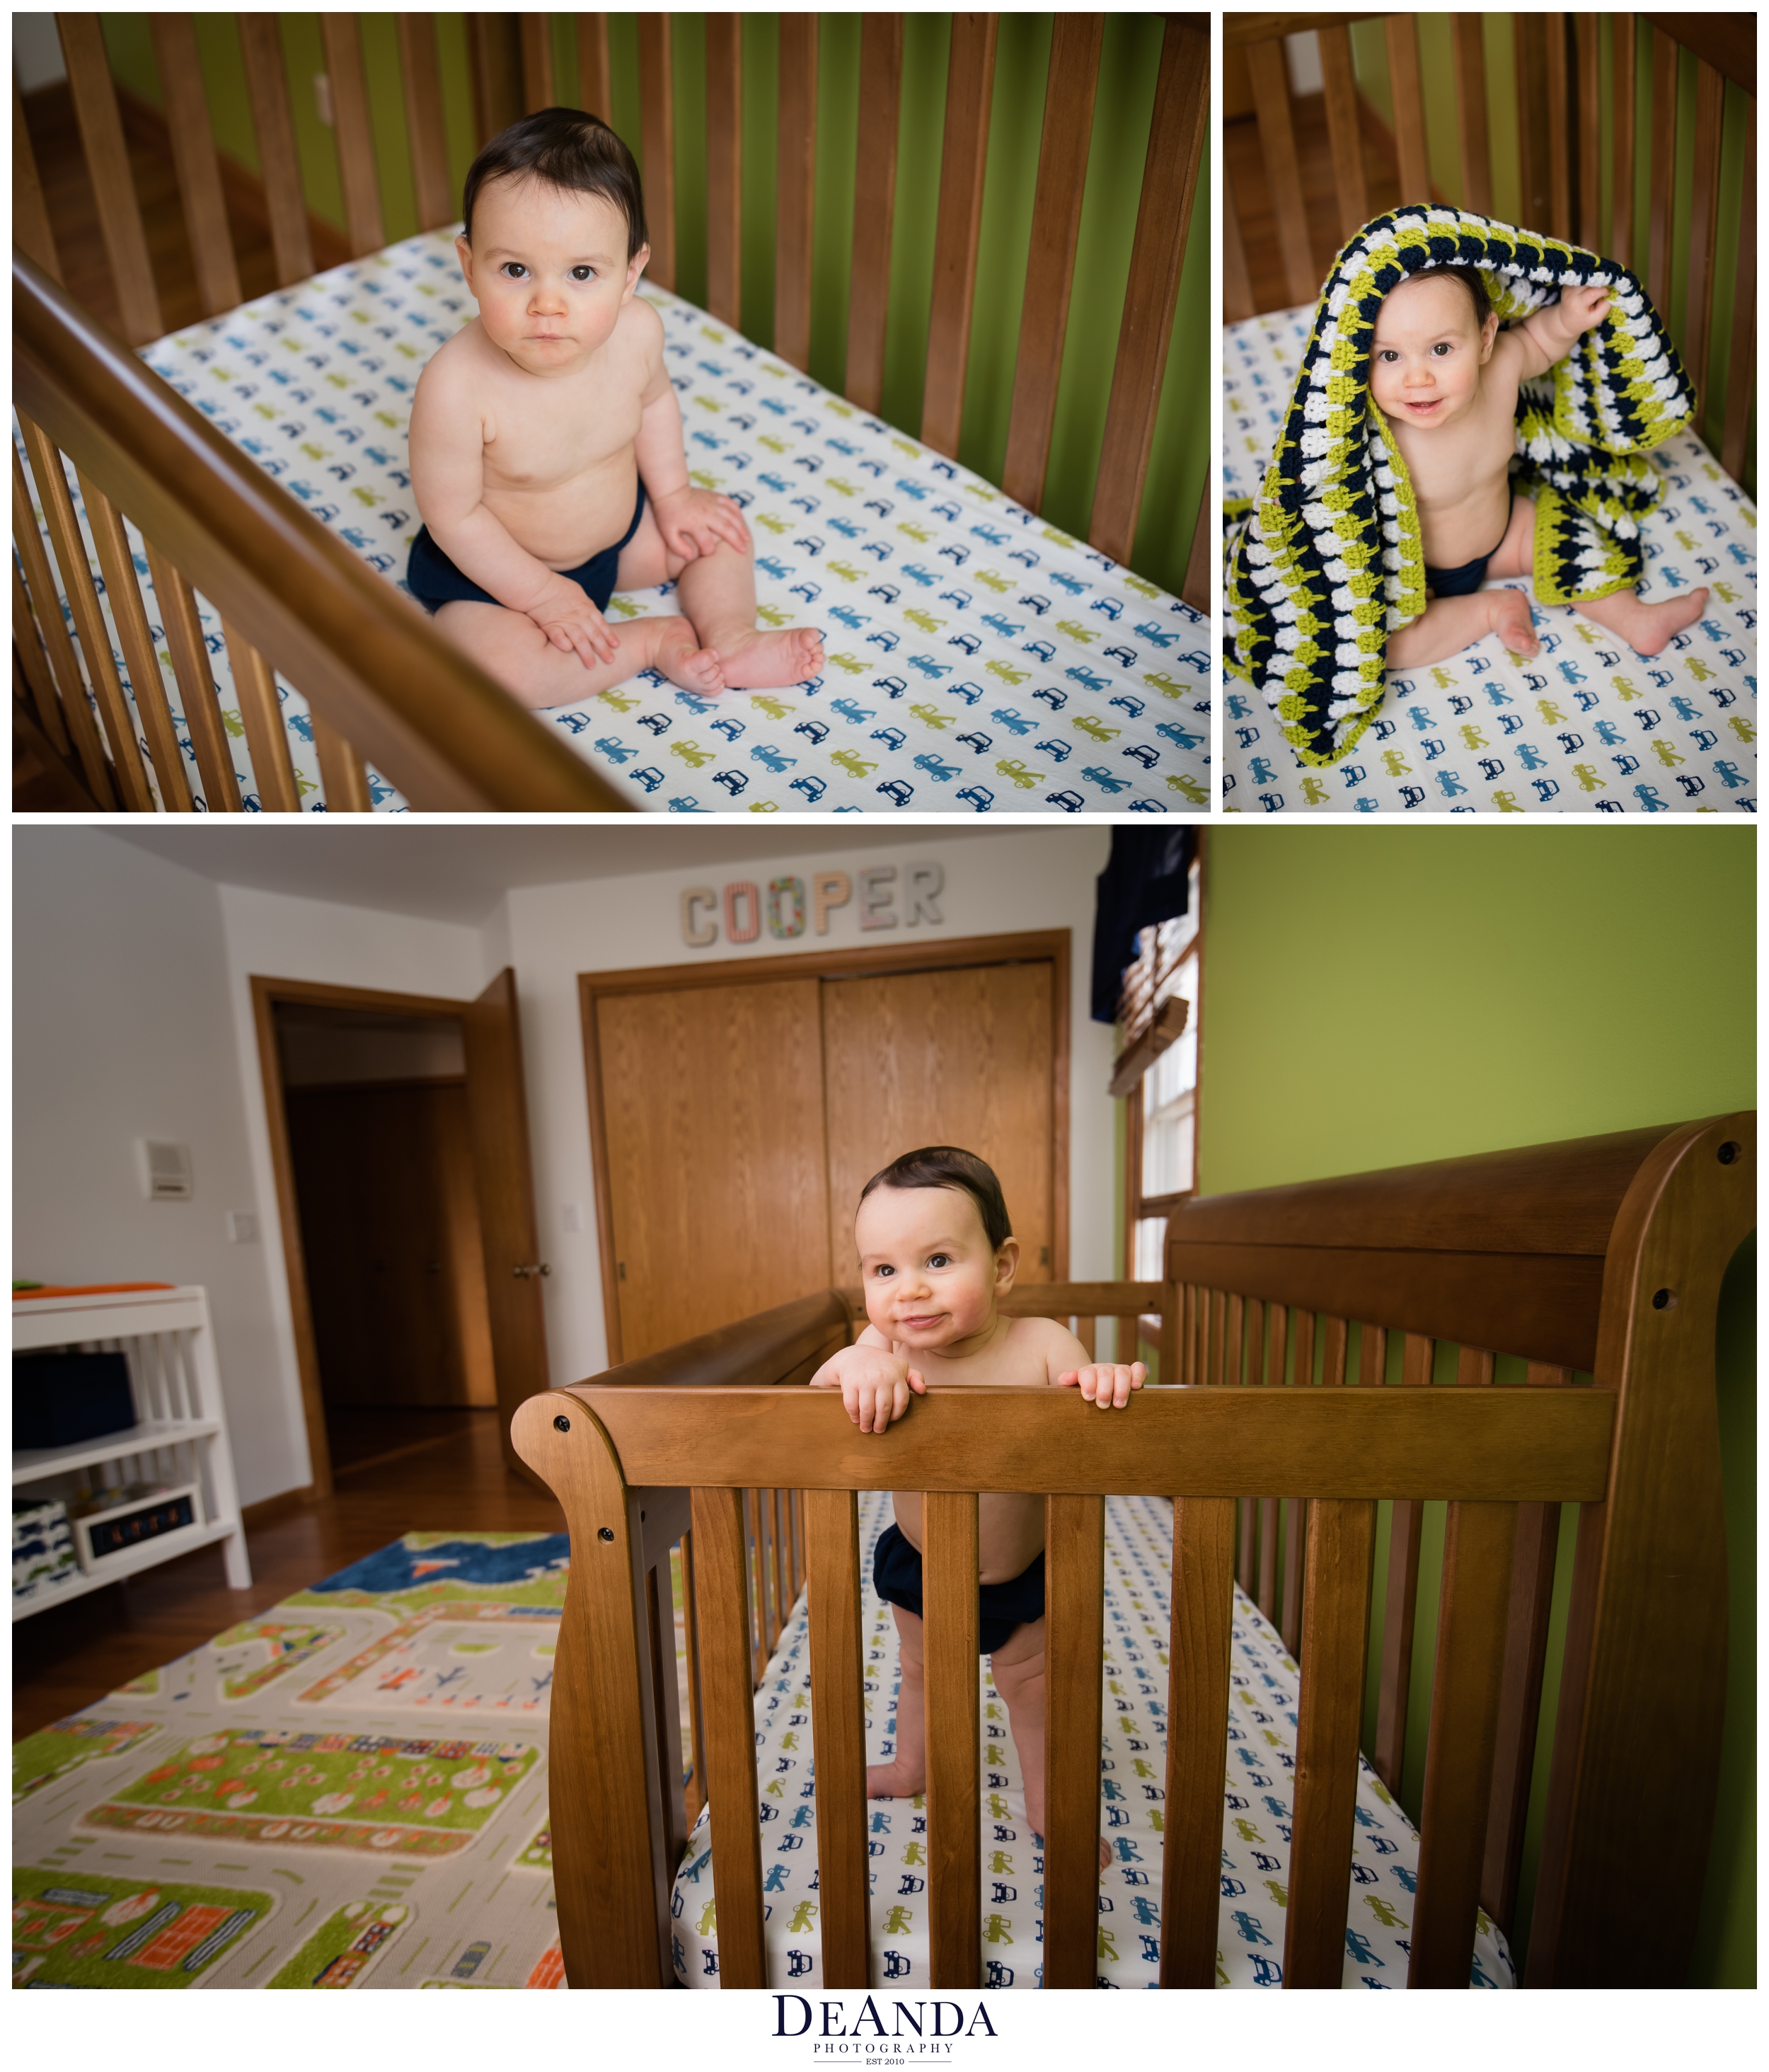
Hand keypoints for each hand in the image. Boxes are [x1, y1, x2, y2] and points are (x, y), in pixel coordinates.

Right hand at [526, 573, 617, 667]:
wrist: (539, 585)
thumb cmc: (557, 587)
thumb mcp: (578, 593)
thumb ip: (586, 606)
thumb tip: (593, 614)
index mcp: (586, 607)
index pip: (601, 624)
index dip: (609, 636)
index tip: (616, 646)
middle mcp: (578, 616)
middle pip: (594, 635)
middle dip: (603, 649)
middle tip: (610, 661)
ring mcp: (564, 621)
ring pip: (579, 640)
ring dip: (587, 653)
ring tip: (592, 666)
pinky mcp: (550, 625)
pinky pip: (559, 638)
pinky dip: (564, 645)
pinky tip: (569, 651)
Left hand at [651, 484, 750, 562]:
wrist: (671, 491)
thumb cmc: (668, 513)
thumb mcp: (667, 532)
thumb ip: (678, 547)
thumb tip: (690, 558)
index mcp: (694, 523)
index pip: (706, 541)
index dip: (708, 550)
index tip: (707, 555)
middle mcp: (706, 513)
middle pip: (725, 528)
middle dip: (735, 541)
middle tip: (743, 551)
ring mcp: (712, 503)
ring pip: (731, 516)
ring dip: (740, 528)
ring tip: (746, 539)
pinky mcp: (714, 497)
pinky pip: (730, 503)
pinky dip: (737, 511)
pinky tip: (741, 520)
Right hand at [810, 1346, 925, 1433]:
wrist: (854, 1355)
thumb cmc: (881, 1366)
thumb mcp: (900, 1367)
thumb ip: (914, 1378)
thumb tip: (923, 1391)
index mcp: (897, 1374)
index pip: (901, 1402)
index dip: (896, 1415)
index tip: (890, 1421)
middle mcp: (882, 1376)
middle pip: (884, 1408)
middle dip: (881, 1423)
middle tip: (878, 1429)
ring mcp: (865, 1379)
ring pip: (868, 1410)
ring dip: (867, 1423)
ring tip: (866, 1428)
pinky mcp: (850, 1382)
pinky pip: (852, 1405)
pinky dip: (854, 1415)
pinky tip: (856, 1419)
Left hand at [1057, 1361, 1147, 1408]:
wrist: (1097, 1395)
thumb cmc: (1084, 1397)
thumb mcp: (1070, 1391)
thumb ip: (1066, 1382)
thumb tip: (1070, 1376)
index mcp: (1087, 1372)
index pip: (1087, 1373)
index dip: (1088, 1384)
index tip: (1089, 1398)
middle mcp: (1104, 1369)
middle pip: (1105, 1373)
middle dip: (1104, 1389)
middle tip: (1103, 1405)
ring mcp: (1119, 1371)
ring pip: (1122, 1371)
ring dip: (1121, 1388)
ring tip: (1118, 1404)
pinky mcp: (1133, 1375)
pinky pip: (1138, 1369)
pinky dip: (1139, 1375)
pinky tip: (1136, 1387)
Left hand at [1558, 282, 1610, 337]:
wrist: (1564, 321)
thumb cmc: (1582, 321)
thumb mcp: (1595, 319)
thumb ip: (1604, 307)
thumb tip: (1608, 294)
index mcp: (1577, 303)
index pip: (1593, 292)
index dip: (1603, 290)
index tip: (1607, 294)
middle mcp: (1571, 294)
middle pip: (1589, 281)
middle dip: (1599, 282)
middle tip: (1604, 286)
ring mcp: (1568, 288)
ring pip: (1585, 277)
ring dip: (1593, 279)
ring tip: (1596, 285)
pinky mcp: (1567, 284)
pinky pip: (1581, 277)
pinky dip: (1587, 279)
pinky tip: (1589, 285)